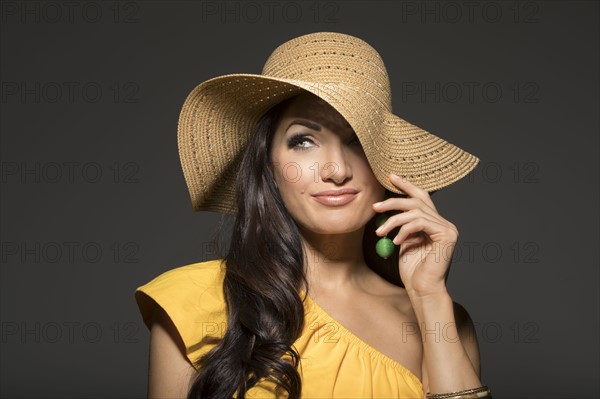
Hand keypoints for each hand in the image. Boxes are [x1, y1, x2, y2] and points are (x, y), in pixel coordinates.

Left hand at [373, 174, 457, 297]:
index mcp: (435, 223)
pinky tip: (395, 241)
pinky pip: (420, 223)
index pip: (421, 197)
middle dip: (394, 201)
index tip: (390, 176)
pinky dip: (404, 230)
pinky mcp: (447, 235)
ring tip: (380, 232)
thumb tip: (387, 209)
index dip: (406, 185)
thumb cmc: (413, 270)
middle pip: (417, 201)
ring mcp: (448, 228)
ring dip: (393, 220)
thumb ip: (402, 225)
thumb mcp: (403, 242)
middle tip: (376, 206)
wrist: (422, 289)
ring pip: (415, 212)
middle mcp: (444, 223)